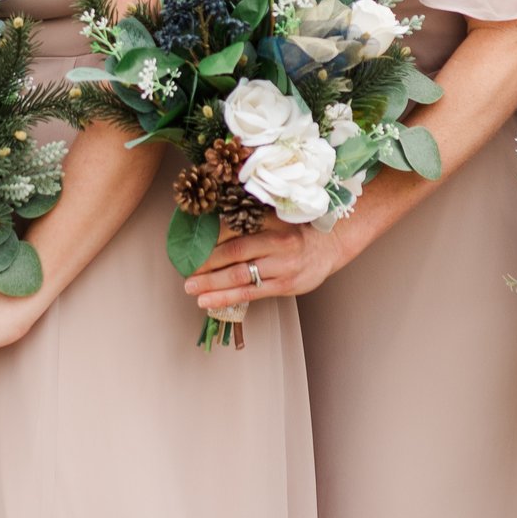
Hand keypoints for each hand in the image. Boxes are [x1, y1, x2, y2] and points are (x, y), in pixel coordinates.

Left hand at [185, 222, 350, 311]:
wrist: (330, 244)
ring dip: (213, 285)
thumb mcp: (274, 216)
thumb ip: (247, 219)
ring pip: (241, 277)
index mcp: (272, 222)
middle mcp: (278, 244)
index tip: (191, 245)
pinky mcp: (286, 286)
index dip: (210, 239)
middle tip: (186, 271)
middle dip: (207, 264)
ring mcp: (283, 267)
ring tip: (192, 289)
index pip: (235, 230)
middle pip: (235, 255)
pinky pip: (252, 294)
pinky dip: (229, 298)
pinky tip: (210, 301)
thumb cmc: (296, 228)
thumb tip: (211, 224)